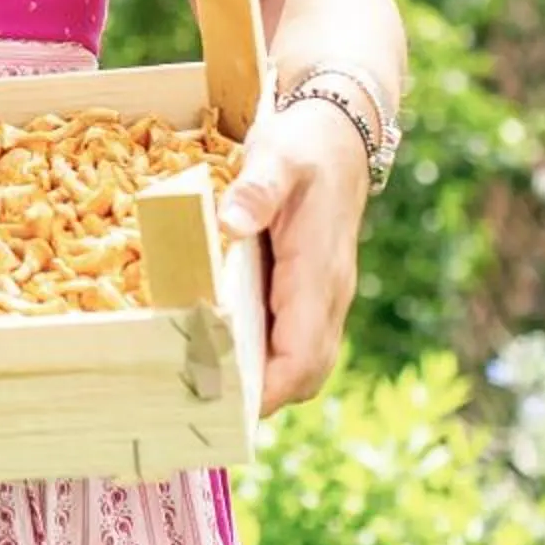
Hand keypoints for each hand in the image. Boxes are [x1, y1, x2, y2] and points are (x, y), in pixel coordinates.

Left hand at [218, 96, 370, 414]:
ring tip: (206, 393)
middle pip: (306, 372)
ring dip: (264, 383)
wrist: (340, 133)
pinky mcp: (310, 290)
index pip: (304, 353)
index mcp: (318, 272)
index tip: (230, 407)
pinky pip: (294, 339)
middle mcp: (327, 294)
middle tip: (204, 410)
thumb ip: (257, 189)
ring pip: (303, 361)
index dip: (271, 388)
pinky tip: (221, 353)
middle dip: (264, 398)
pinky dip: (265, 358)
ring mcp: (323, 295)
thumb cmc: (306, 145)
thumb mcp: (278, 156)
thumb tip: (230, 222)